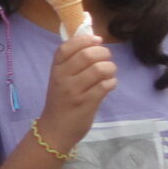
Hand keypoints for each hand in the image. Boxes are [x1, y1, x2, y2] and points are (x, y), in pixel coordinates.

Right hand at [36, 31, 115, 154]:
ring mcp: (75, 91)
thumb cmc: (61, 100)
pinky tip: (109, 85)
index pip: (67, 46)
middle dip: (103, 53)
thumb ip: (72, 61)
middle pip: (87, 55)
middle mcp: (63, 78)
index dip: (85, 39)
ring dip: (110, 68)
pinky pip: (105, 85)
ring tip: (109, 73)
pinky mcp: (87, 103)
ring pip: (99, 69)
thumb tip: (95, 40)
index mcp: (55, 69)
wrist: (55, 129)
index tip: (97, 40)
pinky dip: (112, 82)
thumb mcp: (60, 79)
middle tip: (106, 59)